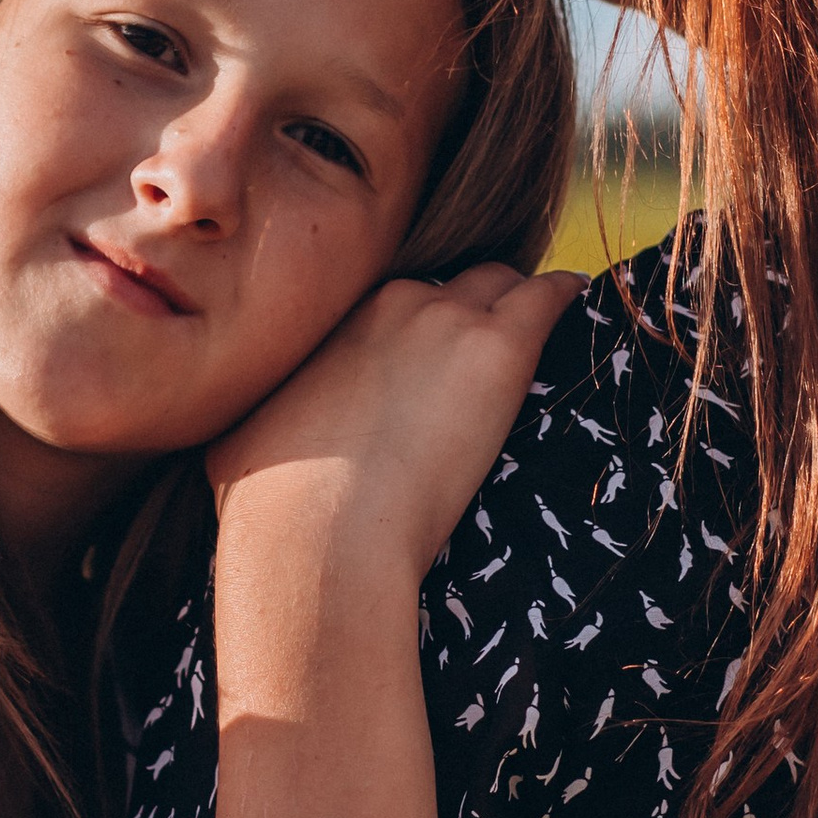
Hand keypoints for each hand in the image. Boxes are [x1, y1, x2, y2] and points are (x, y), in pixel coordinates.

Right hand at [206, 260, 580, 587]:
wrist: (315, 534)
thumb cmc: (269, 507)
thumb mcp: (239, 443)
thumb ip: (260, 421)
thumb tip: (251, 438)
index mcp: (335, 322)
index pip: (395, 302)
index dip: (417, 331)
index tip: (429, 362)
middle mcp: (390, 303)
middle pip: (448, 285)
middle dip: (468, 312)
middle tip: (484, 356)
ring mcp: (447, 319)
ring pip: (499, 283)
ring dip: (517, 306)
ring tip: (541, 329)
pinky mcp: (498, 347)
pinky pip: (547, 296)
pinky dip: (564, 300)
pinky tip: (579, 306)